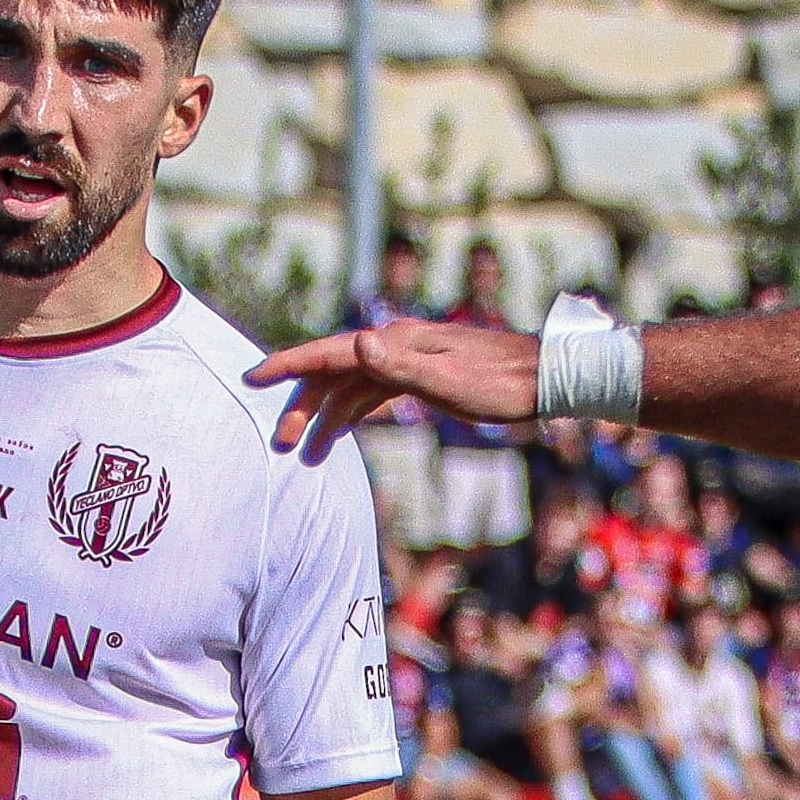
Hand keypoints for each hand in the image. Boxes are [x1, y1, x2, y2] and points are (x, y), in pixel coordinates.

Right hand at [251, 315, 545, 460]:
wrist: (546, 377)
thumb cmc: (502, 385)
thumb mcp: (451, 382)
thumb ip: (402, 367)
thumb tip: (359, 347)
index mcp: (395, 343)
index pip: (329, 353)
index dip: (288, 365)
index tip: (253, 379)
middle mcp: (395, 346)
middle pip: (332, 373)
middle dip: (302, 406)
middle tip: (280, 444)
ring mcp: (407, 360)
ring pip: (350, 387)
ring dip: (325, 418)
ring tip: (306, 456)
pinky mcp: (420, 376)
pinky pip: (372, 394)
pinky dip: (351, 414)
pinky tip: (341, 435)